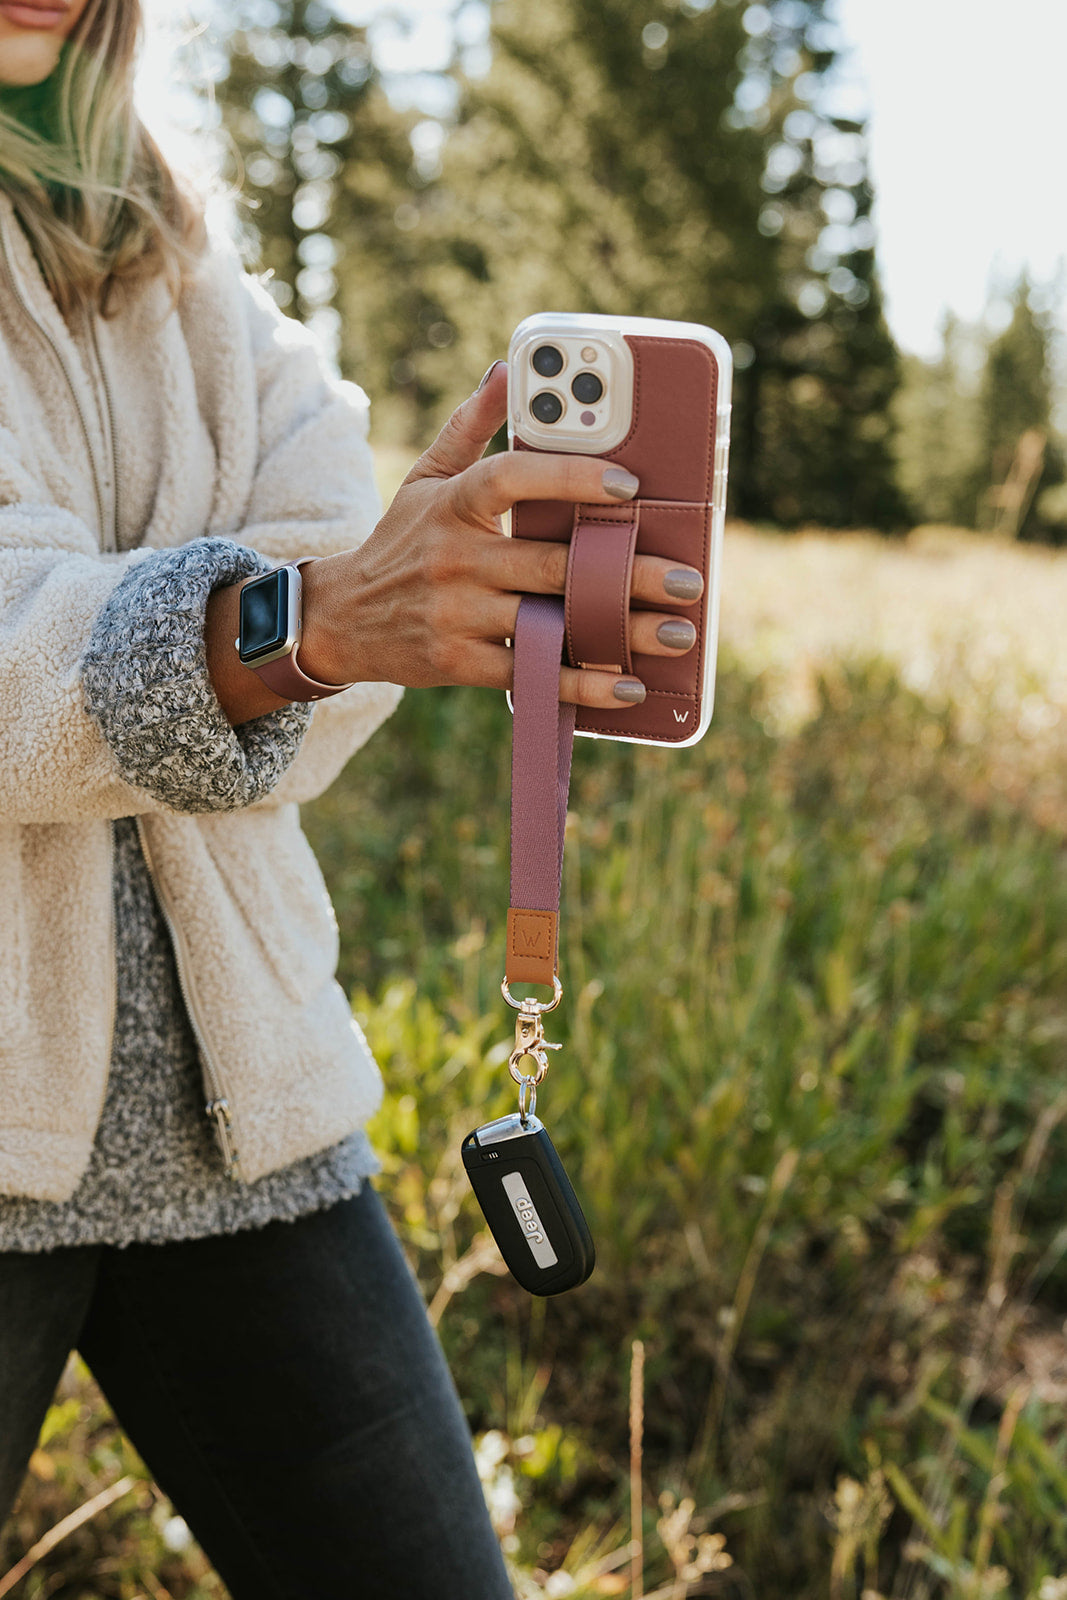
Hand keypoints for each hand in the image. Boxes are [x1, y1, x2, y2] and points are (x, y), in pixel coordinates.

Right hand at [298, 361, 702, 709]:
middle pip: (553, 564)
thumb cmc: (400, 543)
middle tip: (688, 579)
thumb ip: (470, 428)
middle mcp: (455, 558)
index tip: (629, 485)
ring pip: (551, 623)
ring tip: (678, 634)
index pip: (513, 478)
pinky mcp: (458, 662)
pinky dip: (581, 686)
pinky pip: (530, 673)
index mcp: (454, 504)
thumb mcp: (425, 480)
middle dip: (625, 574)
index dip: (570, 478)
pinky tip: (629, 688)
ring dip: (619, 632)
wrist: (339, 619)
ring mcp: (457, 613)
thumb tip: (505, 369)